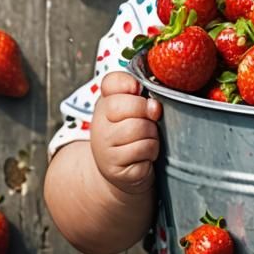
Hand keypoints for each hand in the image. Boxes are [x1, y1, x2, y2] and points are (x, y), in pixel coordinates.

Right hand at [90, 70, 162, 195]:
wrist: (119, 171)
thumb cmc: (131, 132)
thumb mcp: (133, 107)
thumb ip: (142, 94)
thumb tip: (154, 105)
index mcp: (103, 104)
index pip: (112, 82)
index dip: (130, 84)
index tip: (138, 91)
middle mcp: (99, 125)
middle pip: (133, 106)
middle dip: (149, 113)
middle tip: (150, 120)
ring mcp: (105, 149)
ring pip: (142, 129)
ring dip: (152, 134)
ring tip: (146, 139)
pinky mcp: (116, 169)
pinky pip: (145, 151)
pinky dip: (152, 152)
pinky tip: (144, 156)